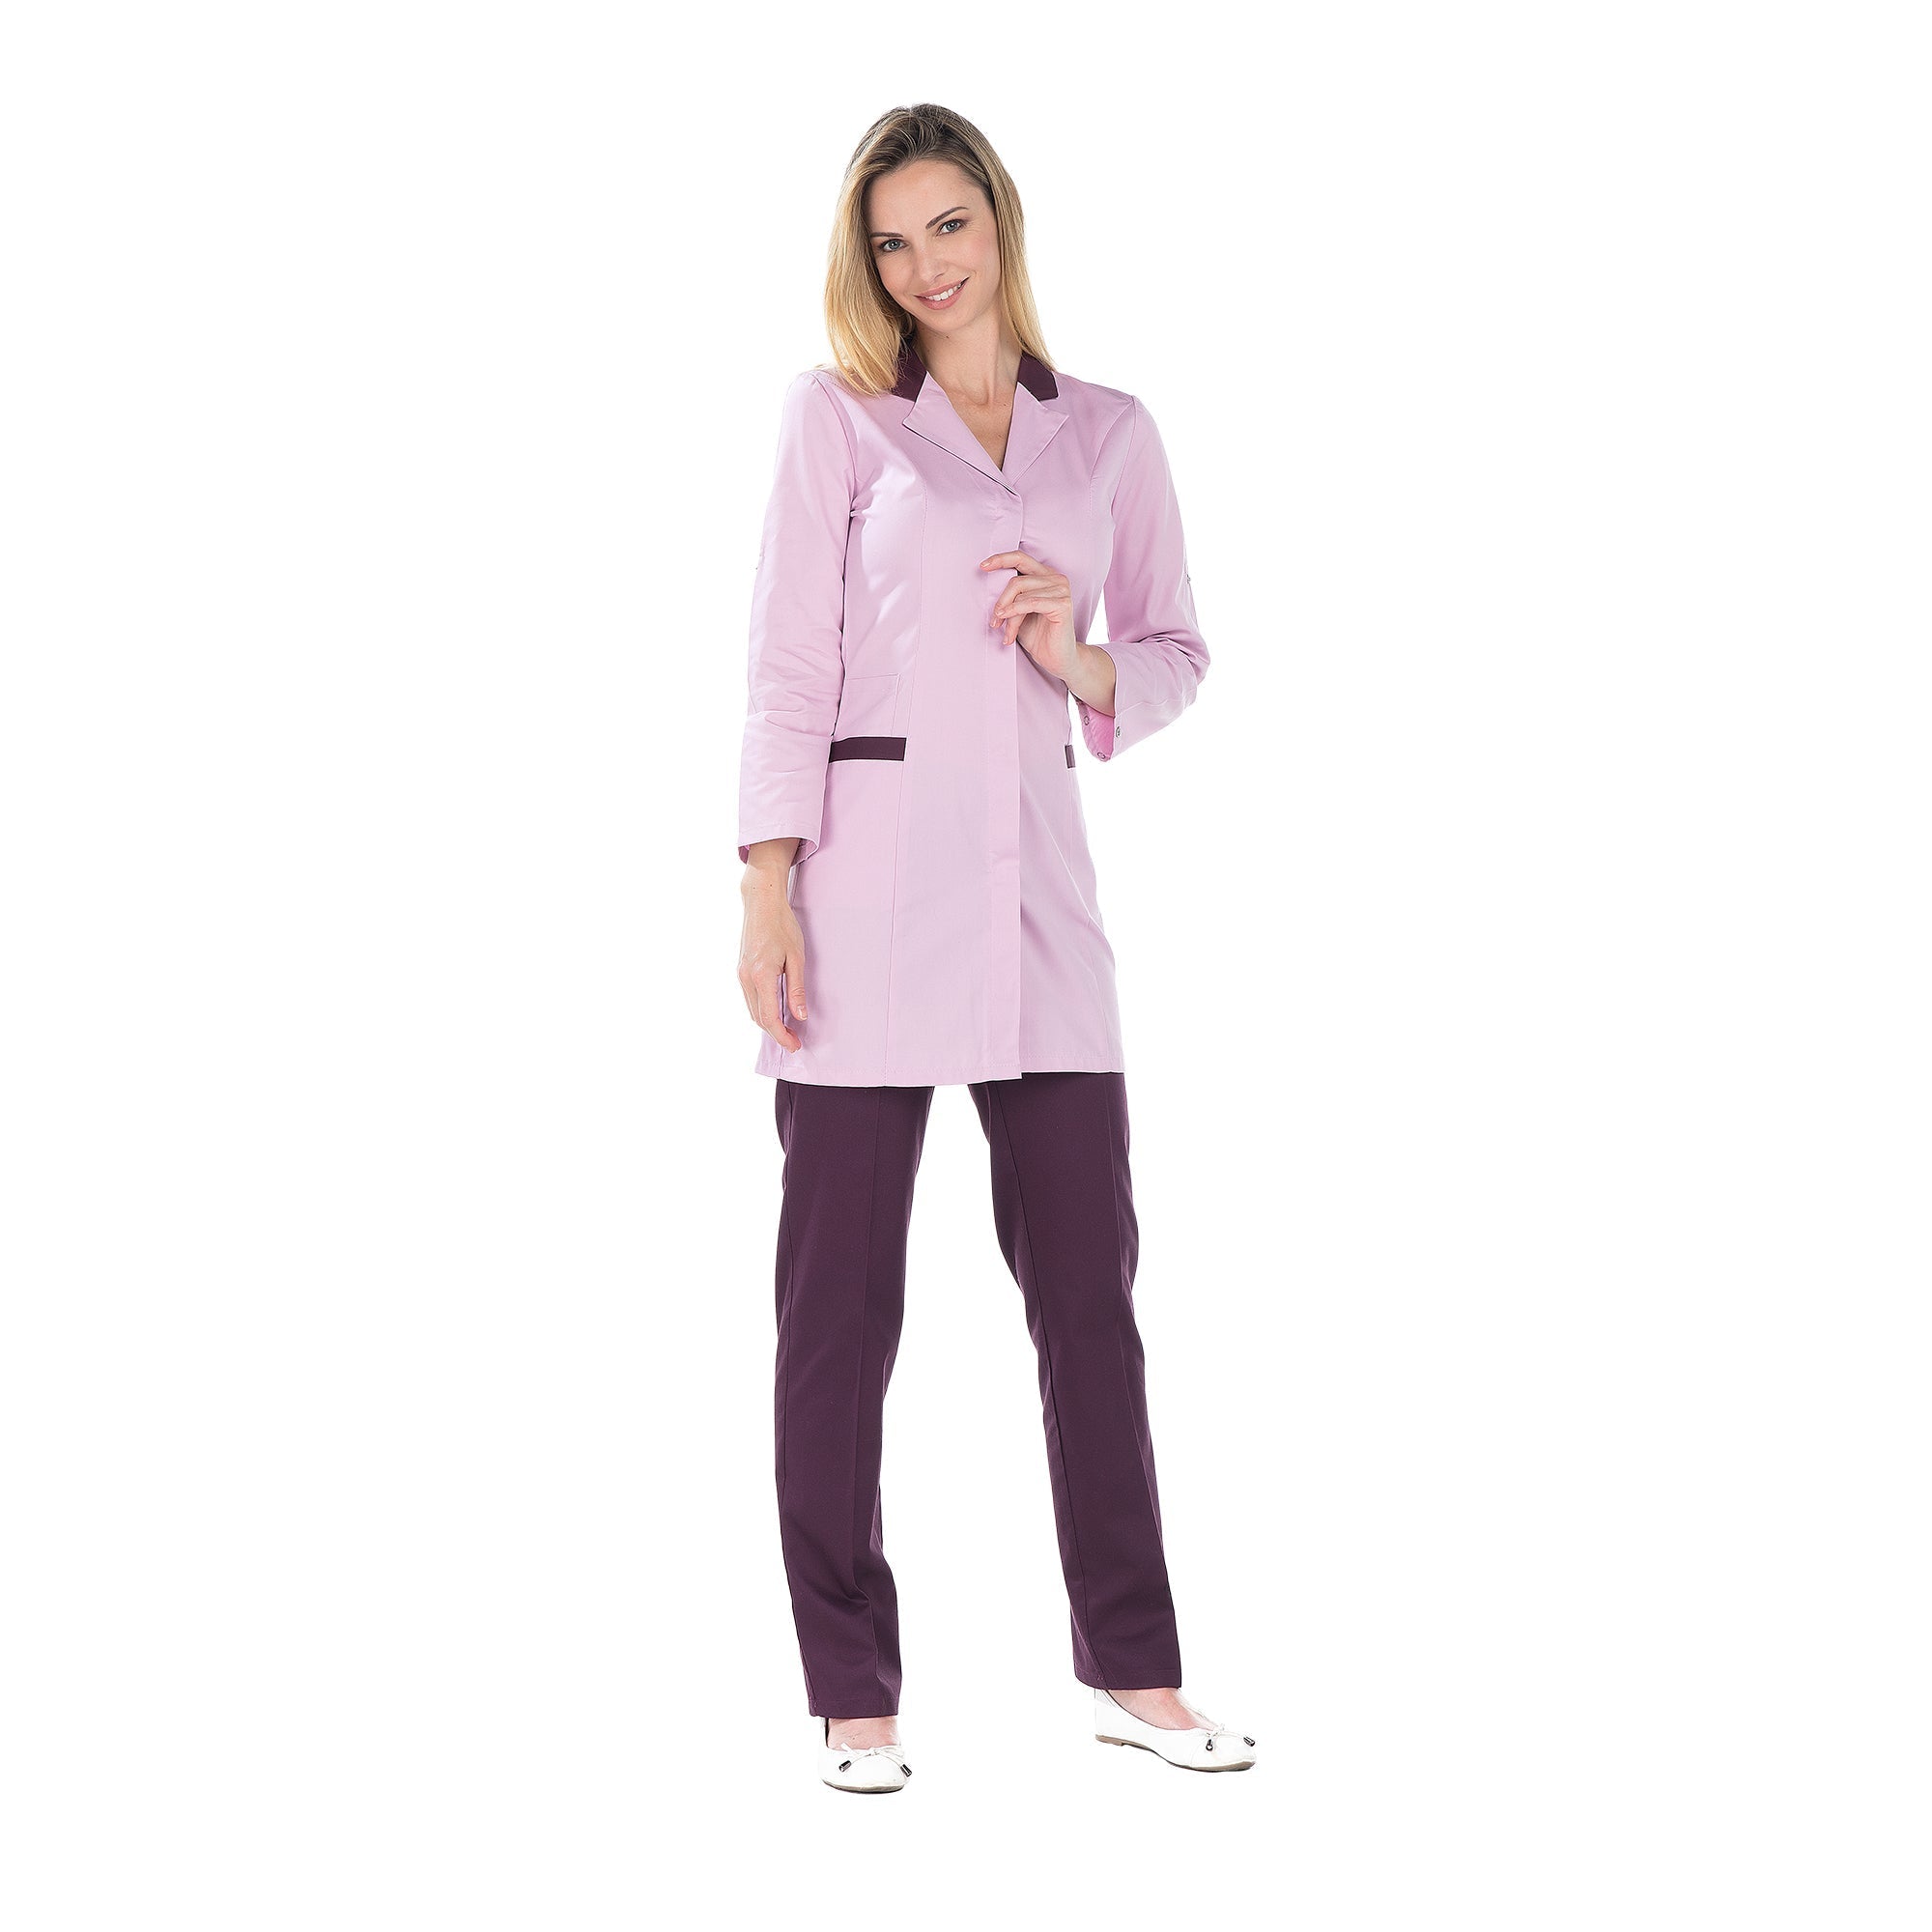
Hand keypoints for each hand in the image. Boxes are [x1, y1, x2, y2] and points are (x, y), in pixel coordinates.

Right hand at [739, 860, 806, 1051]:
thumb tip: (800, 1015)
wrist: (761, 902)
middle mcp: (746, 978)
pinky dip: (761, 1010)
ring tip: (787, 1030)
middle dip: (776, 1034)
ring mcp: (741, 974)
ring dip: (768, 1023)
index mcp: (761, 976)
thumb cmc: (782, 925)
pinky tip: (775, 1011)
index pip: (769, 1017)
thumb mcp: (797, 957)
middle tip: (794, 1041)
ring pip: (752, 1009)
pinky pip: (750, 998)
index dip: (782, 1036)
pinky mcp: (741, 969)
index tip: (794, 1045)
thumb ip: (797, 989)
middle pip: (758, 1018)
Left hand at [980, 549, 1078, 682]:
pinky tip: (1009, 631)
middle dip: (1000, 602)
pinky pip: (1030, 603)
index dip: (1000, 560)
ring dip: (1008, 617)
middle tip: (994, 621)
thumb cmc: (1038, 636)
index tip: (982, 567)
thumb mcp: (1018, 612)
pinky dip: (1015, 616)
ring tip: (1005, 633)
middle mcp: (1056, 578)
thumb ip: (1010, 596)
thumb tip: (988, 585)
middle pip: (1016, 580)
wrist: (1057, 659)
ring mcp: (1062, 590)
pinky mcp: (1063, 604)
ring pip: (1021, 595)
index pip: (1020, 558)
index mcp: (1045, 575)